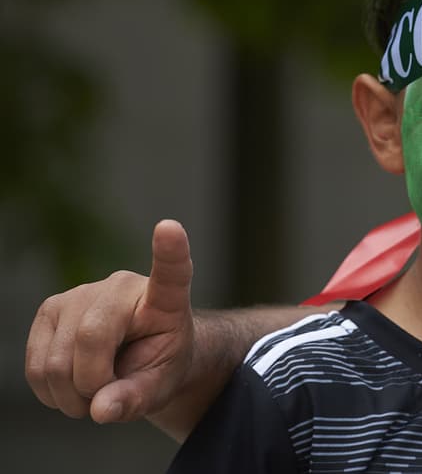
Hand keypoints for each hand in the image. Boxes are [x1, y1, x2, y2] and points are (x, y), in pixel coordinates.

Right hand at [26, 219, 195, 423]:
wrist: (137, 359)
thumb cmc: (157, 364)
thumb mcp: (161, 386)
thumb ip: (136, 398)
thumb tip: (101, 408)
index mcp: (164, 299)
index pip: (171, 272)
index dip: (171, 251)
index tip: (170, 228)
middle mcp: (120, 286)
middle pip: (90, 339)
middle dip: (93, 386)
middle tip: (109, 398)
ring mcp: (79, 294)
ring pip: (55, 360)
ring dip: (69, 396)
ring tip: (93, 392)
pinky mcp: (49, 311)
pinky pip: (35, 365)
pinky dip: (49, 391)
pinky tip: (71, 386)